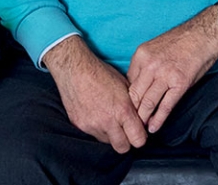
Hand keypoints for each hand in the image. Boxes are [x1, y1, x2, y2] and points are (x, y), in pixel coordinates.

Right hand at [44, 36, 147, 153]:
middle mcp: (108, 121)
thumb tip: (142, 120)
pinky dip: (97, 128)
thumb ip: (134, 106)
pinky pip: (93, 134)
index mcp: (123, 110)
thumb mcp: (125, 86)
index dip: (140, 137)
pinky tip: (96, 114)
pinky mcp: (80, 125)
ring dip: (110, 134)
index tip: (138, 132)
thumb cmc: (101, 73)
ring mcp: (92, 125)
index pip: (138, 140)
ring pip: (107, 141)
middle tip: (125, 131)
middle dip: (126, 141)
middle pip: (123, 148)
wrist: (75, 69)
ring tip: (108, 118)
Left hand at [127, 6, 217, 132]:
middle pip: (135, 94)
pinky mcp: (180, 83)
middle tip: (130, 124)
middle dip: (132, 112)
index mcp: (141, 55)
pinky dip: (158, 119)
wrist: (204, 34)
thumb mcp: (155, 47)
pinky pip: (166, 105)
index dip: (128, 99)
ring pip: (148, 102)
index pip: (129, 82)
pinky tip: (154, 127)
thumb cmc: (182, 41)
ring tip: (140, 130)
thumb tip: (139, 85)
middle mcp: (150, 65)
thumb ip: (145, 65)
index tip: (128, 109)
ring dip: (143, 118)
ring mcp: (165, 75)